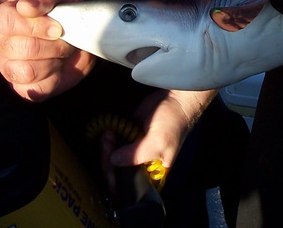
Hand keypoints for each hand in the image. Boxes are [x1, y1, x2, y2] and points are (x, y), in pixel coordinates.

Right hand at [0, 0, 95, 100]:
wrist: (78, 37)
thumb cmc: (63, 12)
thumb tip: (27, 7)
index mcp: (3, 17)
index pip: (6, 22)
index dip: (35, 26)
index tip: (57, 28)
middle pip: (21, 49)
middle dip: (52, 45)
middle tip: (64, 40)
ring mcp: (7, 67)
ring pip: (27, 71)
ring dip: (54, 61)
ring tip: (60, 53)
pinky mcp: (20, 88)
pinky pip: (36, 90)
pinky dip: (54, 79)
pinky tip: (57, 67)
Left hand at [99, 89, 216, 193]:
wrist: (175, 100)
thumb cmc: (173, 123)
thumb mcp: (158, 142)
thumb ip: (136, 154)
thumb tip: (113, 160)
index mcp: (152, 170)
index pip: (131, 183)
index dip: (117, 180)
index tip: (109, 167)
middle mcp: (142, 161)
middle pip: (119, 170)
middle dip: (108, 159)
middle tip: (108, 145)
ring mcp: (134, 147)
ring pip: (113, 155)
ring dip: (107, 147)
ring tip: (109, 136)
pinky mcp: (129, 133)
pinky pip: (114, 141)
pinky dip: (109, 137)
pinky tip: (110, 131)